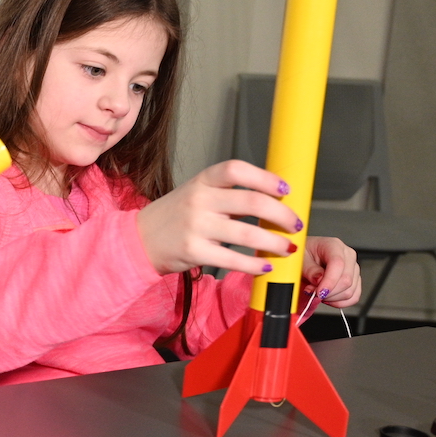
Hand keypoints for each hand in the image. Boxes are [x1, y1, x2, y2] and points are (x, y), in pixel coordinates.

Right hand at [136, 160, 305, 275]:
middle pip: (251, 202)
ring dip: (275, 242)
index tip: (286, 189)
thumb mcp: (197, 194)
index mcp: (202, 181)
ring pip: (247, 234)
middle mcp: (199, 200)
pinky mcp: (193, 252)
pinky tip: (266, 265)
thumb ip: (229, 194)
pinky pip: (232, 259)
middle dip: (282, 215)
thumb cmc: (175, 216)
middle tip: (295, 224)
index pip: (236, 170)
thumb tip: (274, 201)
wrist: (140, 240)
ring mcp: (195, 226)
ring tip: (288, 248)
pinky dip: (254, 265)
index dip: (265, 178)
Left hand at [302, 237, 361, 307]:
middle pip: (346, 280)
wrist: (307, 256)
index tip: (318, 292)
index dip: (329, 281)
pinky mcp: (355, 280)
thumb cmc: (304, 254)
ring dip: (332, 298)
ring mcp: (353, 269)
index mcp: (334, 246)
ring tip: (318, 293)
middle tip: (312, 292)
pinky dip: (340, 302)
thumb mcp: (301, 258)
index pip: (338, 264)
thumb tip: (319, 280)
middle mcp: (347, 256)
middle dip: (328, 292)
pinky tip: (328, 298)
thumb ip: (310, 269)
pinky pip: (353, 297)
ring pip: (350, 291)